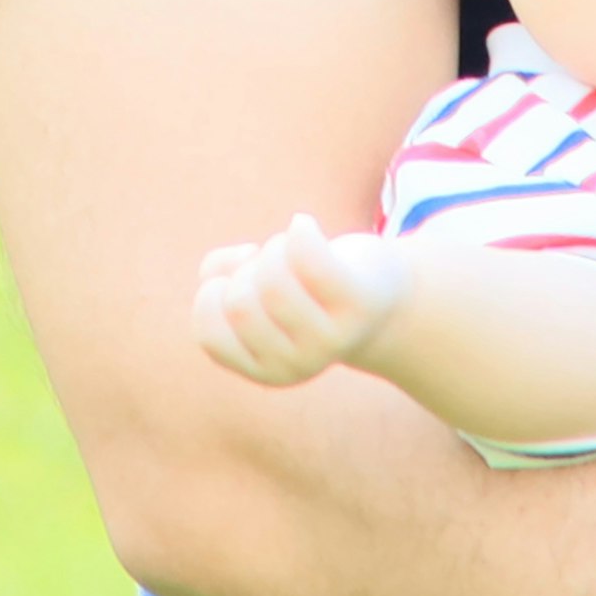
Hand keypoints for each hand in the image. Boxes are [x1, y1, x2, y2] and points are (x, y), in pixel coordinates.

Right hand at [193, 212, 411, 388]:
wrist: (384, 295)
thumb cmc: (305, 290)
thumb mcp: (252, 287)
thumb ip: (216, 275)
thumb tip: (220, 268)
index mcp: (265, 370)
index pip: (210, 334)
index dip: (214, 294)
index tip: (237, 279)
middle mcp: (299, 365)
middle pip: (239, 302)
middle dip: (246, 270)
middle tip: (274, 265)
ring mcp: (331, 338)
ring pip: (270, 278)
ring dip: (273, 248)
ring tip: (292, 251)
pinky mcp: (357, 302)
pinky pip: (308, 257)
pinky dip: (299, 230)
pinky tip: (304, 224)